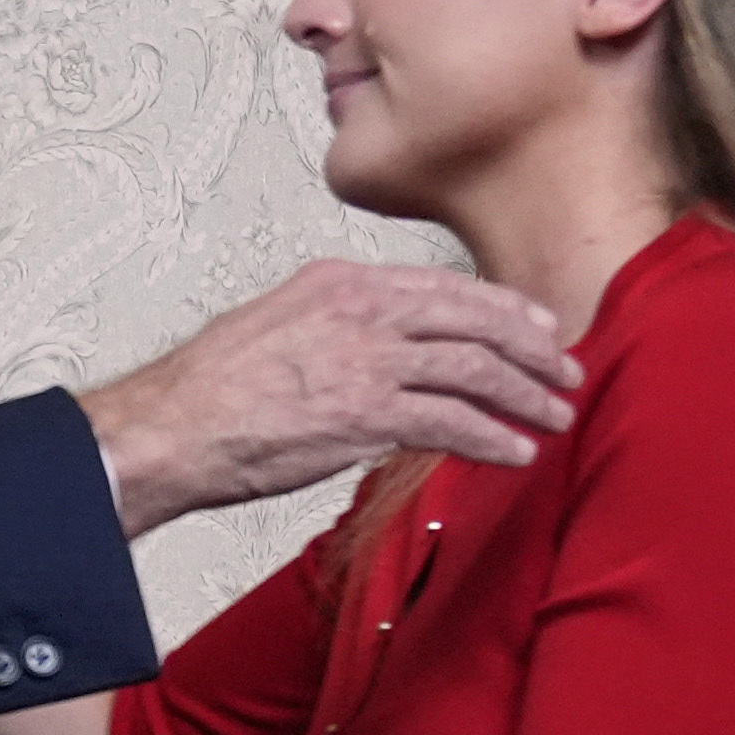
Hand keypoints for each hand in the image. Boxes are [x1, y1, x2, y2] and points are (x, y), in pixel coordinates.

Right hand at [78, 259, 578, 534]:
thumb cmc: (210, 392)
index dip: (499, 307)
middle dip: (530, 347)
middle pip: (473, 318)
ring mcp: (367, 360)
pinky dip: (492, 437)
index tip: (532, 325)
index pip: (441, 287)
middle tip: (564, 370)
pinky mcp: (367, 413)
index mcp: (339, 283)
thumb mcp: (275, 327)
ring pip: (475, 368)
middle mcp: (361, 311)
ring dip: (524, 395)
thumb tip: (371, 352)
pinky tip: (514, 451)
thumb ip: (333, 329)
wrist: (169, 428)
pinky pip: (453, 422)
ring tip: (553, 416)